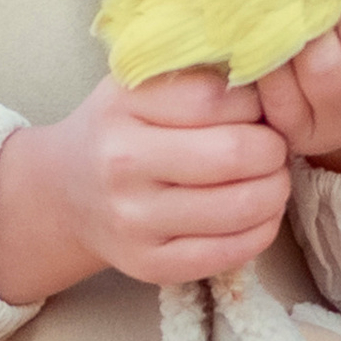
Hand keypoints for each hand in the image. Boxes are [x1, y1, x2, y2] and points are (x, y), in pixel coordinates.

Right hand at [0, 67, 288, 301]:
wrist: (64, 192)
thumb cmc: (120, 127)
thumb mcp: (141, 83)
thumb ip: (198, 74)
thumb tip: (272, 76)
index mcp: (124, 107)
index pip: (215, 98)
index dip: (254, 103)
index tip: (257, 109)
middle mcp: (123, 165)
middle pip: (234, 154)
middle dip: (274, 149)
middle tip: (275, 147)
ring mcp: (134, 221)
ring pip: (240, 207)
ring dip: (275, 190)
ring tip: (271, 178)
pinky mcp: (150, 265)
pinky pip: (229, 253)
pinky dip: (261, 231)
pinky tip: (259, 213)